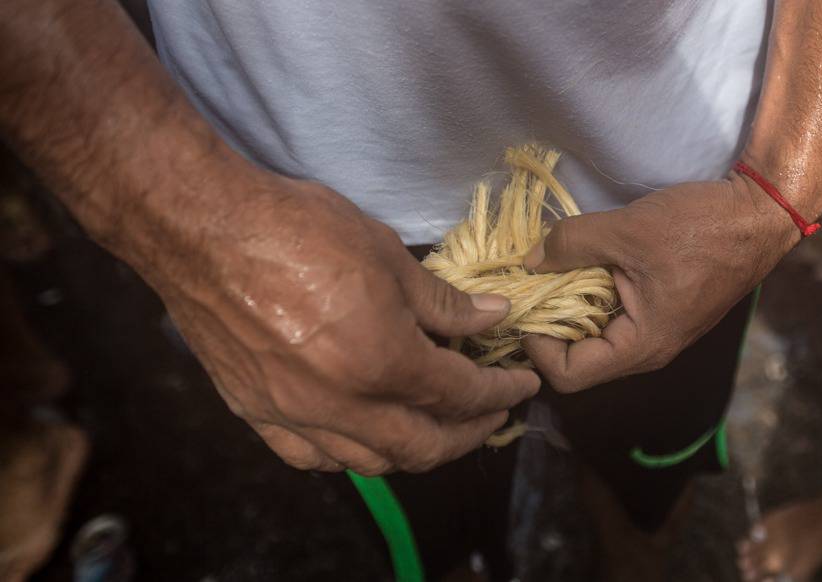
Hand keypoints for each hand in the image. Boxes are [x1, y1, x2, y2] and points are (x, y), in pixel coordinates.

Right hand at [151, 172, 539, 474]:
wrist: (202, 229)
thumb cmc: (296, 230)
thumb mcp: (386, 254)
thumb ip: (444, 301)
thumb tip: (491, 317)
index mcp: (381, 361)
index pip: (460, 394)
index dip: (500, 391)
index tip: (522, 382)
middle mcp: (341, 404)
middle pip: (423, 446)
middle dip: (470, 433)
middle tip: (492, 413)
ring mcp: (294, 415)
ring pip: (371, 462)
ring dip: (416, 449)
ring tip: (437, 424)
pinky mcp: (256, 413)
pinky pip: (313, 458)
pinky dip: (351, 455)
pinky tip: (364, 434)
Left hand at [521, 174, 799, 391]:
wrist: (759, 214)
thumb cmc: (701, 228)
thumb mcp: (627, 230)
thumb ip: (571, 244)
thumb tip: (527, 261)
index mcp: (643, 345)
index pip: (569, 376)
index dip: (537, 346)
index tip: (526, 304)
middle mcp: (649, 350)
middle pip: (579, 359)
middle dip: (549, 324)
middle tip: (531, 284)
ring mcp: (657, 332)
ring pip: (595, 336)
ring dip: (570, 306)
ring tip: (556, 268)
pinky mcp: (661, 311)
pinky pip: (614, 316)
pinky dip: (592, 294)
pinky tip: (585, 262)